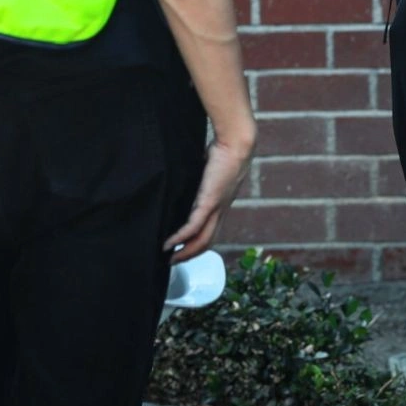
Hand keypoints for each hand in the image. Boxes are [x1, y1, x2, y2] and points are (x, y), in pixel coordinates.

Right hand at [163, 135, 253, 260]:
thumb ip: (199, 180)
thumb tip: (181, 178)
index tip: (182, 249)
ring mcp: (216, 208)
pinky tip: (169, 243)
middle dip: (190, 255)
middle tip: (173, 261)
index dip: (197, 244)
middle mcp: (220, 210)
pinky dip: (180, 238)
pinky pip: (194, 226)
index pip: (210, 231)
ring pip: (202, 240)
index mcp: (221, 204)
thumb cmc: (222, 150)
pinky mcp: (209, 202)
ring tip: (170, 258)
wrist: (235, 144)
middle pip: (207, 242)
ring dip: (185, 252)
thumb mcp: (208, 170)